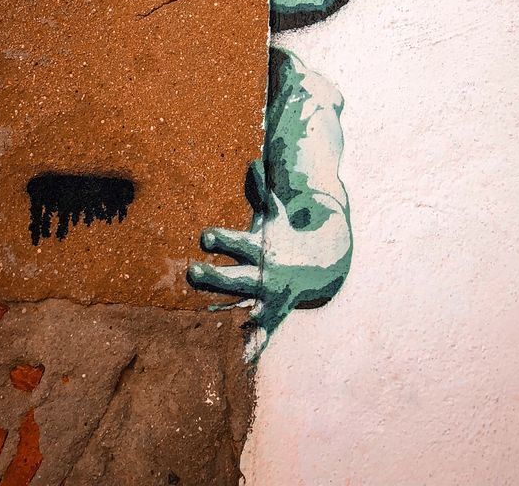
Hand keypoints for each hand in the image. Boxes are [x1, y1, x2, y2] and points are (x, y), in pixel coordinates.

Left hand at [187, 186, 350, 361]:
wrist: (325, 262)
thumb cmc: (288, 234)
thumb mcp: (276, 213)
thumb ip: (262, 190)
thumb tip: (253, 160)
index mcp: (262, 248)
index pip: (238, 242)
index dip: (222, 238)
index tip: (205, 235)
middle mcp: (264, 273)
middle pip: (235, 277)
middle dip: (214, 276)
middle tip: (192, 271)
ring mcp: (269, 297)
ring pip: (244, 306)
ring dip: (227, 313)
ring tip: (209, 321)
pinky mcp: (274, 314)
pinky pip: (264, 333)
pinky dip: (254, 345)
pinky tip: (242, 359)